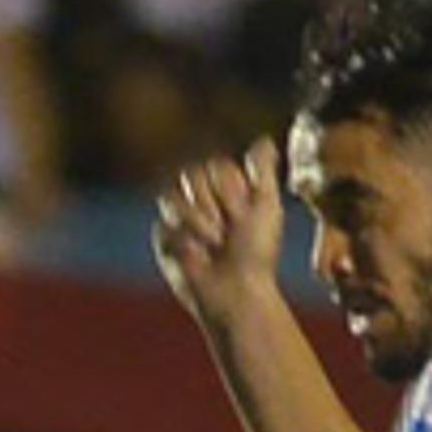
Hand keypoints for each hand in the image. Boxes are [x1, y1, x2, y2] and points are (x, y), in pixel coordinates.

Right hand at [151, 138, 289, 330]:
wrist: (236, 291)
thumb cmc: (258, 253)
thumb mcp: (267, 207)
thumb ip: (263, 172)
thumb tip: (263, 140)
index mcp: (226, 189)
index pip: (215, 165)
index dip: (229, 189)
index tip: (243, 214)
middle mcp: (202, 199)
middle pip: (192, 175)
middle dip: (214, 206)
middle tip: (229, 233)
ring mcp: (181, 219)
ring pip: (174, 198)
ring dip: (199, 224)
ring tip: (214, 247)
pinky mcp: (164, 239)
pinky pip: (165, 225)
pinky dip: (184, 243)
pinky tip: (197, 258)